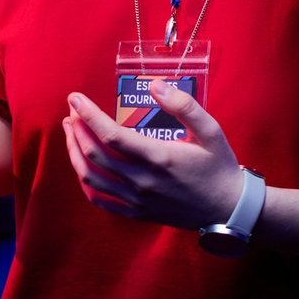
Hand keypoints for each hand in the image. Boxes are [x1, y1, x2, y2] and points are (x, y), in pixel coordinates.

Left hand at [62, 83, 244, 229]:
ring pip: (91, 177)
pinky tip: (82, 165)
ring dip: (75, 153)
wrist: (227, 208)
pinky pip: (100, 200)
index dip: (88, 115)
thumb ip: (184, 106)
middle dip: (77, 129)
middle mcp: (142, 180)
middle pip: (94, 154)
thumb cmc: (219, 166)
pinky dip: (85, 182)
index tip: (75, 98)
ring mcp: (137, 200)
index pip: (111, 135)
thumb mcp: (211, 131)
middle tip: (72, 111)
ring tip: (71, 132)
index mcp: (158, 157)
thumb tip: (156, 85)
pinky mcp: (136, 213)